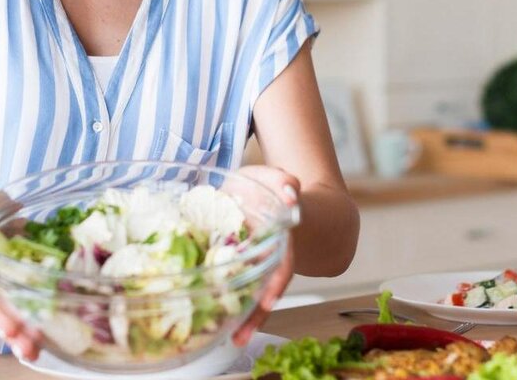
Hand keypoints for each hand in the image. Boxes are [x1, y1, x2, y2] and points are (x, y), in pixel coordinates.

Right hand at [0, 183, 43, 360]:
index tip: (9, 328)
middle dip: (13, 331)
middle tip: (29, 349)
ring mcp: (2, 285)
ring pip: (11, 314)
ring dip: (23, 335)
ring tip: (36, 353)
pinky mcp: (20, 284)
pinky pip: (26, 304)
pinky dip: (36, 321)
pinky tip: (52, 337)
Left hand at [230, 165, 299, 346]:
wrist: (276, 198)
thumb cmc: (272, 188)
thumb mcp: (273, 177)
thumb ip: (281, 180)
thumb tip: (289, 189)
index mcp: (283, 238)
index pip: (282, 263)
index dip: (276, 281)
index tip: (270, 300)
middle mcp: (274, 256)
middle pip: (268, 288)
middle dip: (258, 311)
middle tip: (243, 333)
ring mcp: (258, 263)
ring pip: (256, 293)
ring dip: (248, 316)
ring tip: (237, 338)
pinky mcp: (238, 264)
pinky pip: (240, 286)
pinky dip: (236, 304)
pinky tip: (228, 325)